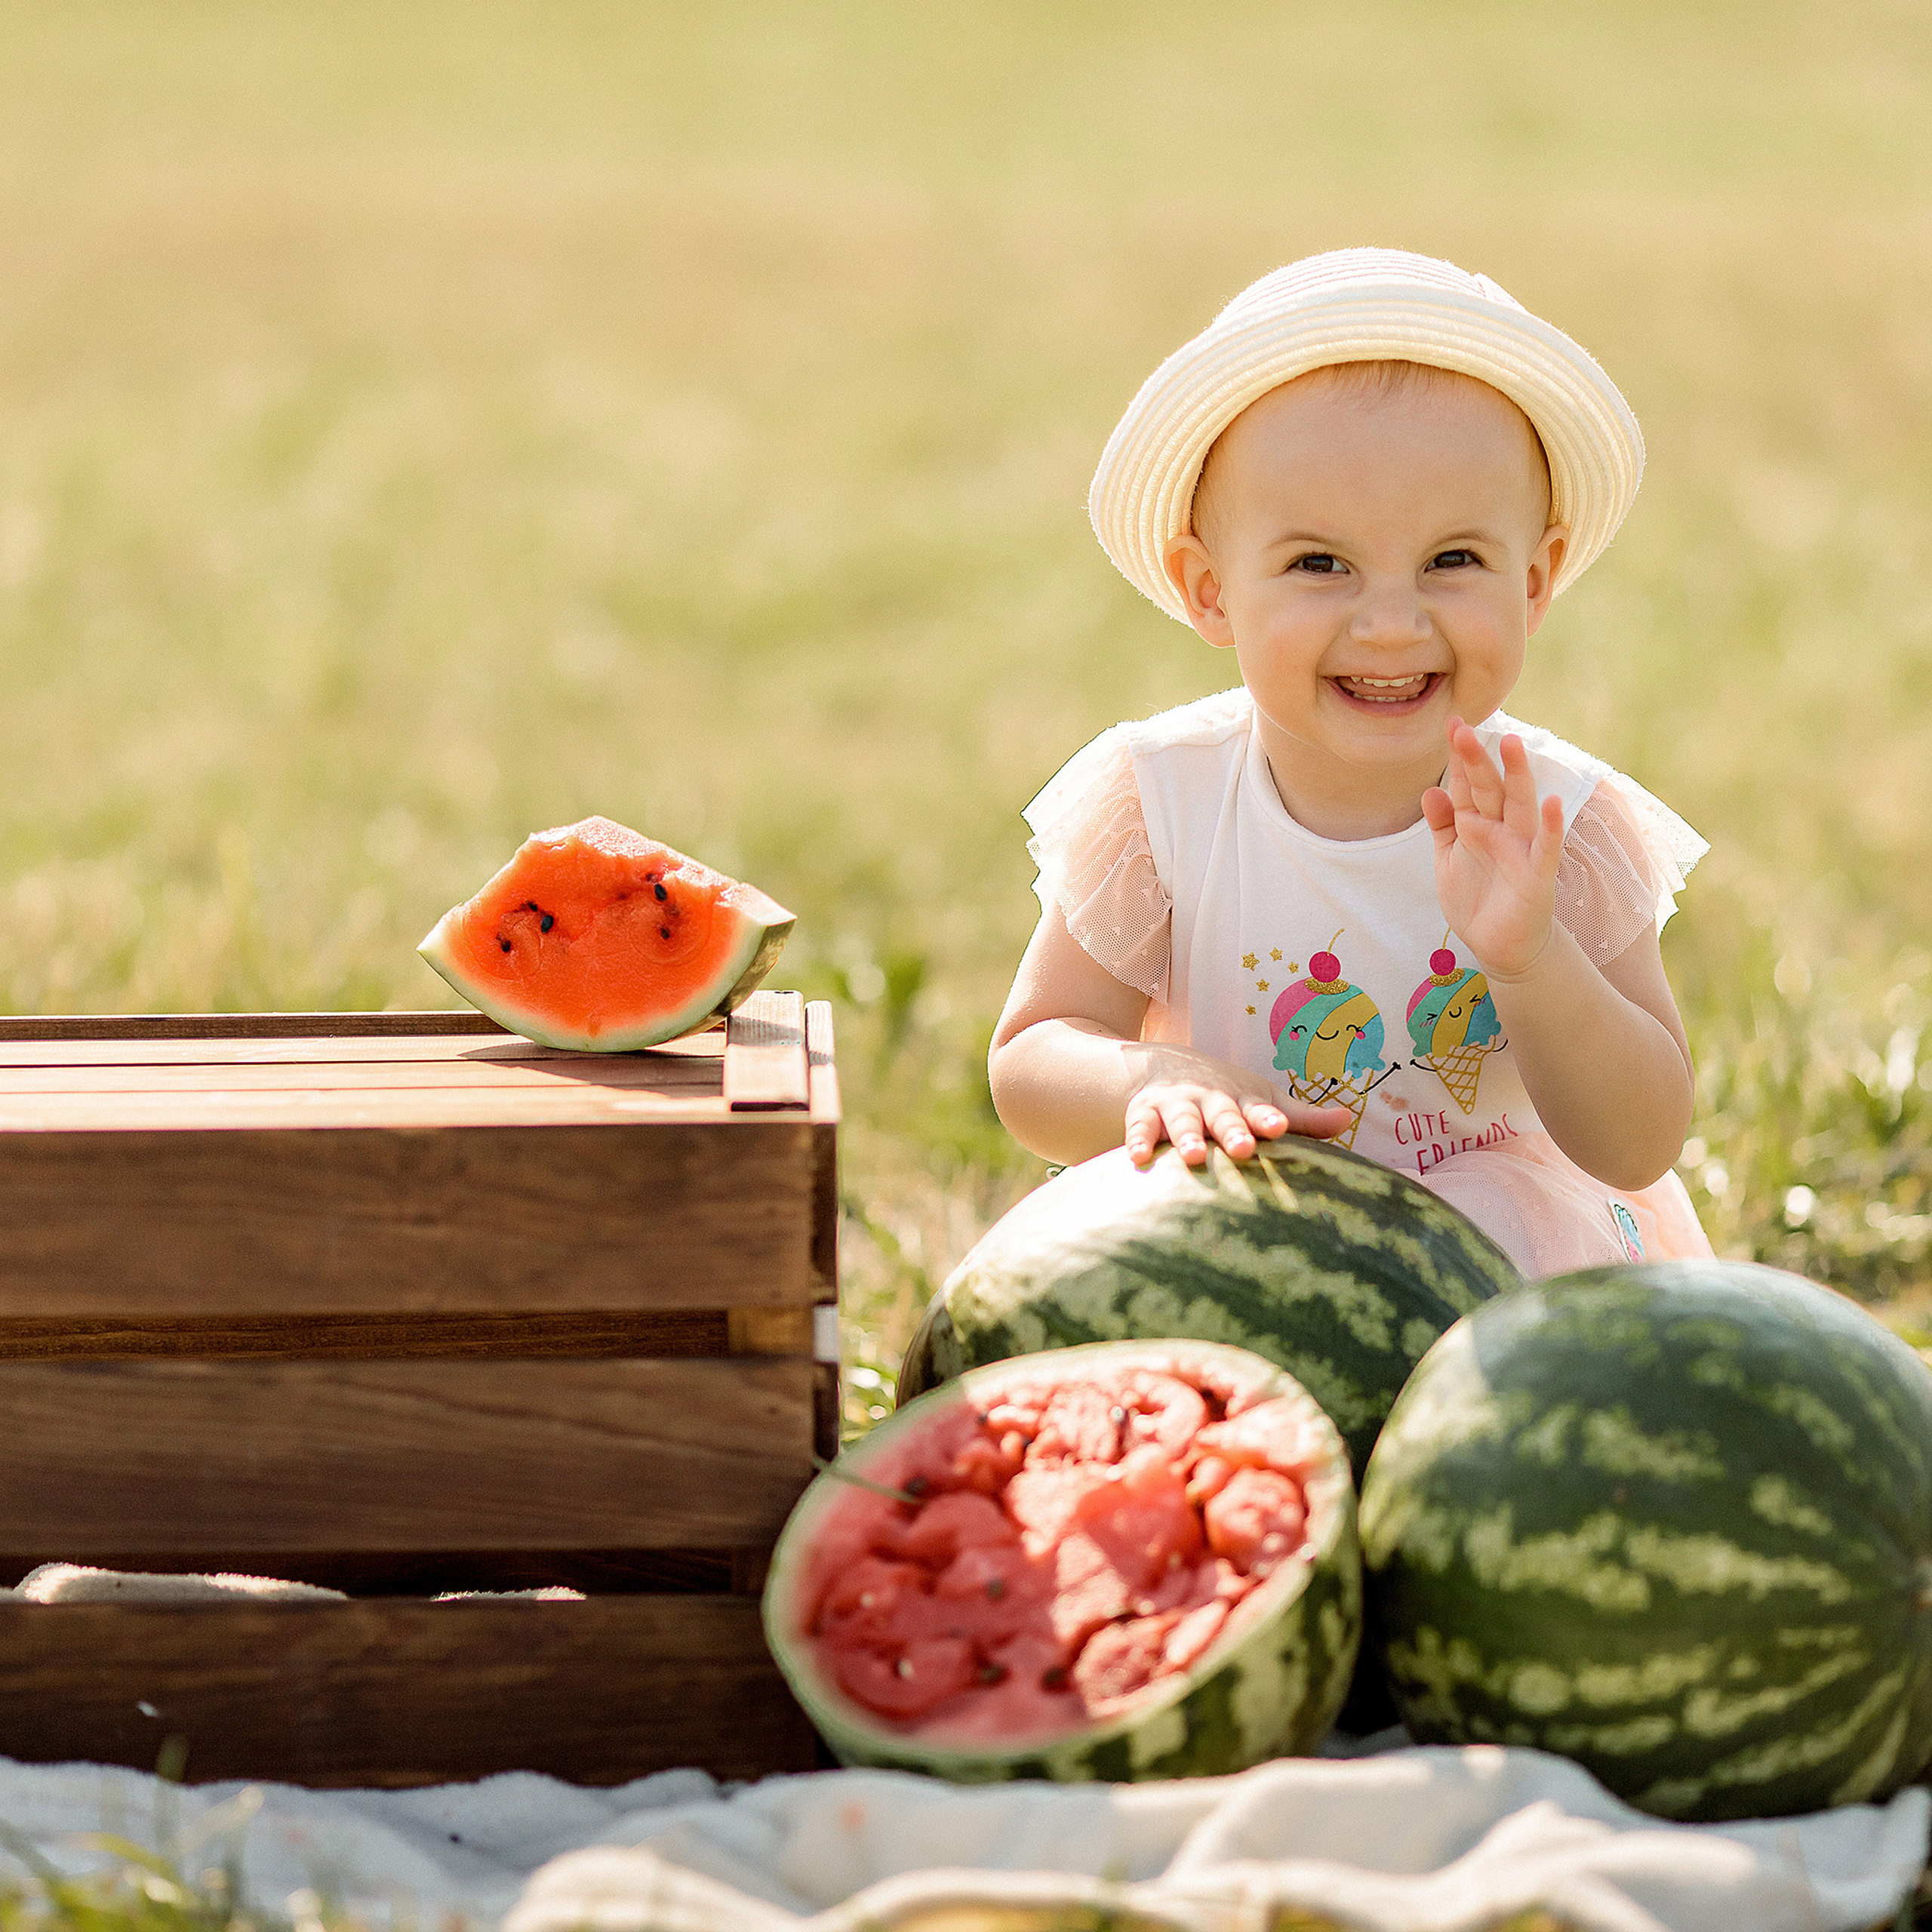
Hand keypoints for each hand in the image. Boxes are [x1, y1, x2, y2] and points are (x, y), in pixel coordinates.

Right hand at [1125, 1055, 1352, 1168]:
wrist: (1165, 1069)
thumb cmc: (1227, 1097)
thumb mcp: (1262, 1101)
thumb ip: (1301, 1119)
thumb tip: (1348, 1119)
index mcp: (1242, 1101)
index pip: (1258, 1110)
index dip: (1267, 1118)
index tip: (1278, 1128)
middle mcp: (1210, 1100)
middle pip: (1222, 1115)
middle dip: (1231, 1130)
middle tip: (1242, 1148)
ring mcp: (1176, 1106)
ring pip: (1181, 1120)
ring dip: (1187, 1136)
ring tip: (1194, 1155)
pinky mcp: (1144, 1114)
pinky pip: (1140, 1128)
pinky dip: (1138, 1141)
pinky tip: (1138, 1159)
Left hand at [1422, 717, 1562, 979]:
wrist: (1501, 946)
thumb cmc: (1476, 898)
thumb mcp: (1448, 859)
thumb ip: (1441, 825)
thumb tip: (1430, 790)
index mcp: (1476, 824)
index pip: (1466, 784)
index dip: (1458, 757)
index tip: (1450, 722)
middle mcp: (1500, 829)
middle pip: (1488, 788)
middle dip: (1477, 759)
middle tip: (1463, 727)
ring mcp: (1521, 848)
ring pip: (1519, 805)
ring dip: (1517, 775)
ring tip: (1511, 744)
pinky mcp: (1537, 873)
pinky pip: (1545, 846)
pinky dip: (1549, 825)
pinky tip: (1550, 802)